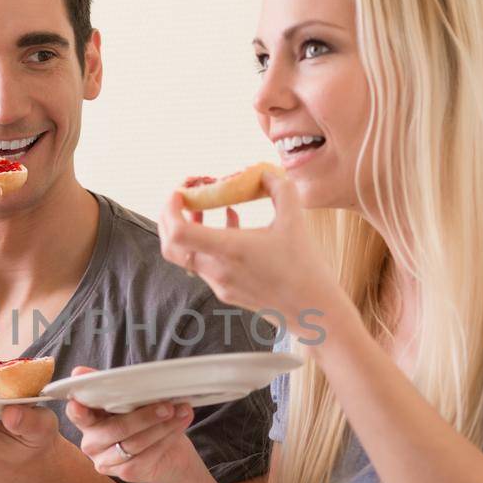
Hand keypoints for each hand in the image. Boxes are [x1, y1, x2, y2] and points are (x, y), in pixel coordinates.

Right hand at [64, 367, 205, 482]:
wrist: (170, 455)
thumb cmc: (145, 421)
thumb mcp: (130, 401)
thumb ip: (110, 386)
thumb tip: (79, 371)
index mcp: (88, 420)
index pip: (77, 414)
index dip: (77, 410)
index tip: (78, 404)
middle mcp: (91, 443)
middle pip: (114, 429)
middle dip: (143, 416)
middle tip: (167, 406)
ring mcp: (106, 461)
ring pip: (134, 443)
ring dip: (162, 426)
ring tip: (181, 411)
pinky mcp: (126, 473)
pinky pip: (147, 455)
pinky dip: (167, 437)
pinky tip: (180, 424)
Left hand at [158, 172, 339, 324]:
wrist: (313, 310)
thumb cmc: (305, 266)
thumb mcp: (295, 219)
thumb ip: (279, 188)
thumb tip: (263, 172)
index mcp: (231, 250)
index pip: (180, 233)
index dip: (171, 210)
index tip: (180, 192)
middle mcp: (219, 270)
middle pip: (172, 246)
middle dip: (169, 218)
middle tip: (183, 198)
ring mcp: (220, 284)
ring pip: (187, 255)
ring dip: (190, 228)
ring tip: (208, 205)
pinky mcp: (226, 292)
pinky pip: (205, 264)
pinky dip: (207, 242)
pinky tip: (231, 223)